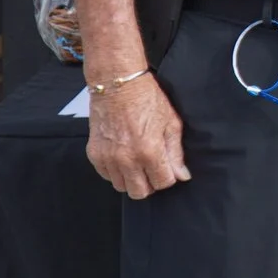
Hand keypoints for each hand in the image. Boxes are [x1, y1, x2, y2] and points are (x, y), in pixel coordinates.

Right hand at [86, 73, 188, 199]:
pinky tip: (123, 157)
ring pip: (122, 187)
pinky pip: (106, 176)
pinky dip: (115, 172)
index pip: (163, 183)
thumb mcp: (171, 123)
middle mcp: (127, 159)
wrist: (118, 84)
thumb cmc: (147, 99)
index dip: (168, 177)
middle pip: (140, 192)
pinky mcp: (94, 154)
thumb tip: (182, 175)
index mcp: (149, 152)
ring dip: (132, 179)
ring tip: (137, 162)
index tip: (167, 168)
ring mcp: (108, 158)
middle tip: (153, 169)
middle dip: (150, 184)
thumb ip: (176, 153)